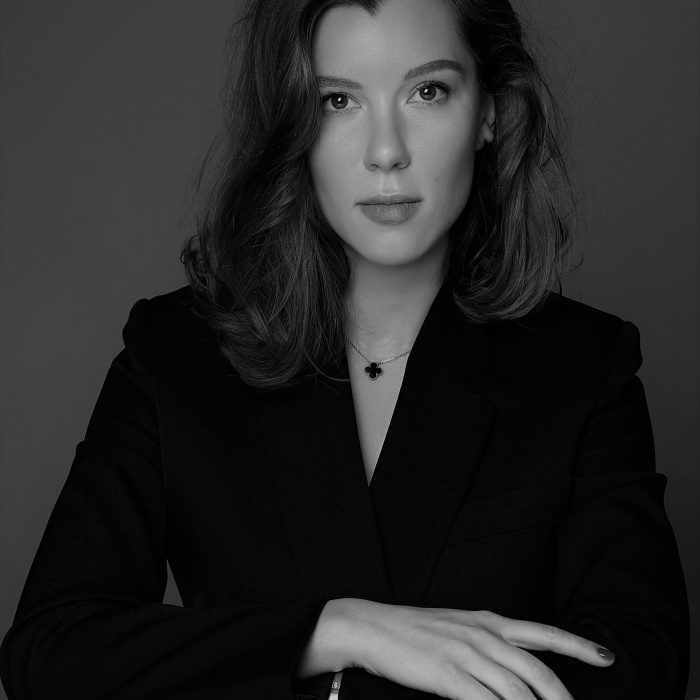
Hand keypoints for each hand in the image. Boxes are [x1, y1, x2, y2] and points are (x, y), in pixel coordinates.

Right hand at [344, 600, 613, 699]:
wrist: (371, 626)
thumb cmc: (413, 630)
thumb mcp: (456, 628)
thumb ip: (486, 644)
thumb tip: (512, 669)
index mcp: (487, 621)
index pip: (541, 632)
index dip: (577, 645)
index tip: (605, 657)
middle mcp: (482, 635)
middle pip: (536, 669)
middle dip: (563, 697)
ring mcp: (465, 654)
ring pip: (517, 690)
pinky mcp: (447, 674)